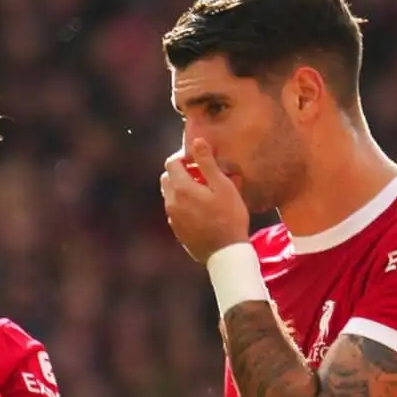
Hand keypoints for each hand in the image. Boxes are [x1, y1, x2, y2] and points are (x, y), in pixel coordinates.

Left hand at [160, 139, 249, 263]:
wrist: (226, 254)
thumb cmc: (229, 217)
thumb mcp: (223, 186)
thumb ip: (207, 163)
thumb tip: (196, 142)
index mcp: (182, 189)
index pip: (171, 163)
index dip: (185, 158)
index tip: (200, 162)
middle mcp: (172, 203)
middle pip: (167, 178)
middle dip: (181, 172)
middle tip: (203, 177)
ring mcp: (173, 218)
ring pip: (170, 195)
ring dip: (182, 189)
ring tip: (205, 194)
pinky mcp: (177, 231)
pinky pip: (175, 210)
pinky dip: (184, 204)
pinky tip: (203, 211)